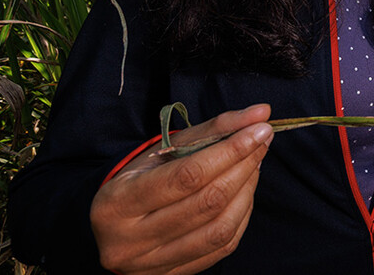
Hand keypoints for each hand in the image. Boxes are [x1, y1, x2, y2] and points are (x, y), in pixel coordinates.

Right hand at [90, 103, 273, 274]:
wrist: (112, 227)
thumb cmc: (139, 180)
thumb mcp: (163, 149)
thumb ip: (211, 129)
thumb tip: (260, 113)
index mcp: (118, 202)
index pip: (187, 175)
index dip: (230, 151)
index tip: (258, 129)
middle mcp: (131, 240)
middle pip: (207, 202)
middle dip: (244, 165)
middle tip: (262, 140)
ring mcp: (151, 264)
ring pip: (219, 228)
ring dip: (248, 191)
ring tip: (255, 164)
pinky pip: (221, 247)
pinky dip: (242, 215)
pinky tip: (246, 192)